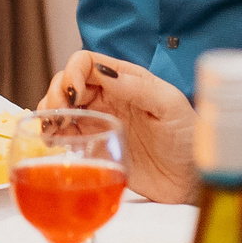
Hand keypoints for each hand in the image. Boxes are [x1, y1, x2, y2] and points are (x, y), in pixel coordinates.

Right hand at [38, 51, 197, 204]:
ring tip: (49, 129)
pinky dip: (53, 134)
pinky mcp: (96, 146)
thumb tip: (104, 73)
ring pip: (63, 107)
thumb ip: (138, 87)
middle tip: (56, 115)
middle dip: (56, 94)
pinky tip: (53, 142)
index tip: (72, 93)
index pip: (86, 63)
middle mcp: (109, 97)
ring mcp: (100, 121)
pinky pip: (67, 134)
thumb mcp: (169, 105)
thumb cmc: (189, 137)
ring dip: (49, 113)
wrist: (192, 180)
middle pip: (68, 83)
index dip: (72, 72)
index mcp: (126, 80)